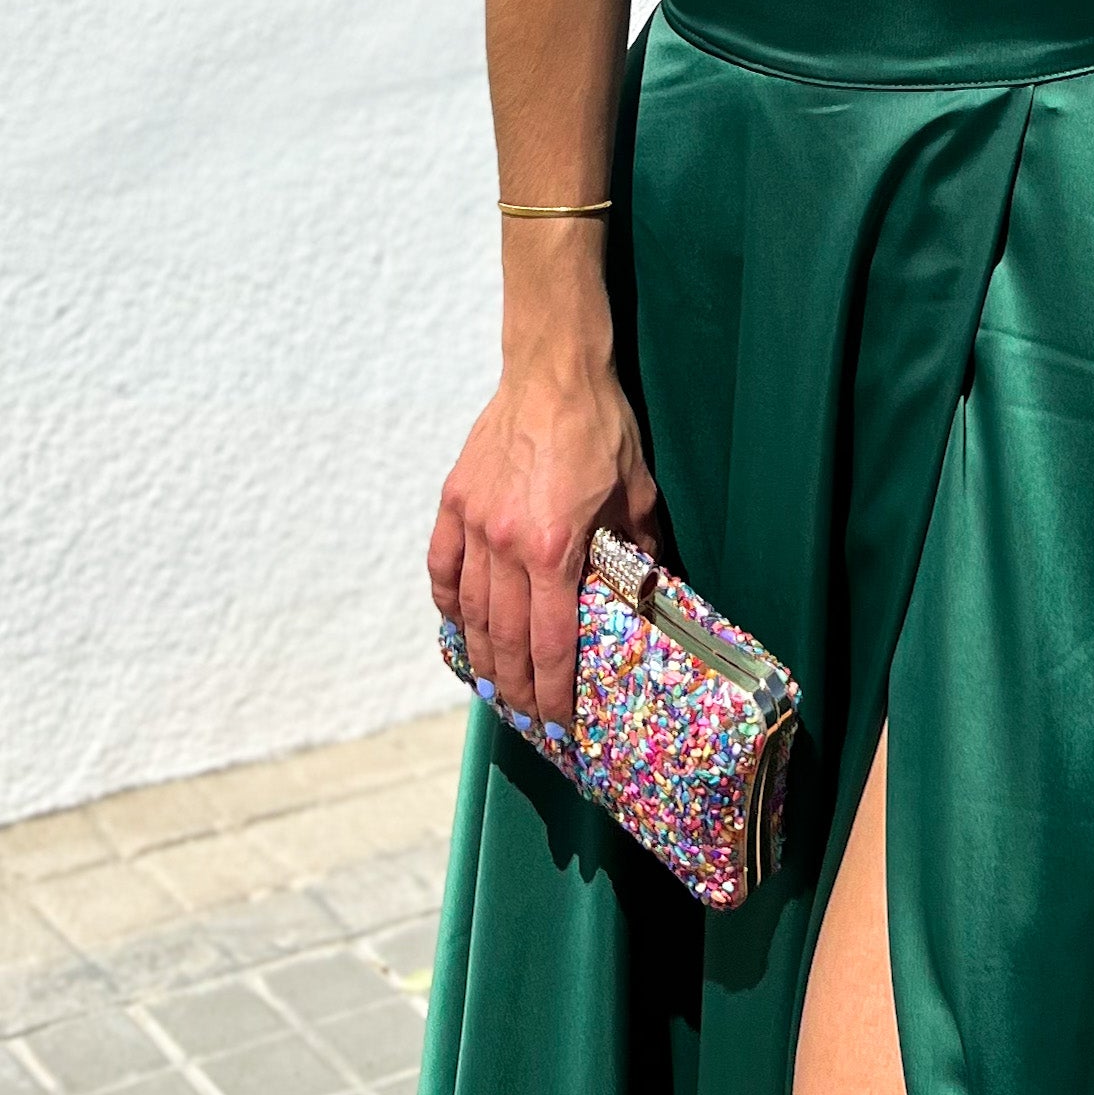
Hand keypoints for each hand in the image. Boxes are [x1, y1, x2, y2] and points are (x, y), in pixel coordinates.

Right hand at [427, 345, 660, 750]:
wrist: (553, 370)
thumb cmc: (601, 428)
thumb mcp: (636, 493)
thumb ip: (640, 549)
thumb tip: (652, 592)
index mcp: (554, 548)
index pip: (550, 642)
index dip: (553, 691)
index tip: (558, 725)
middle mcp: (506, 545)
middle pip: (504, 639)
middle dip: (517, 688)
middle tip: (526, 721)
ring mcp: (474, 523)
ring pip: (469, 611)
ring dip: (481, 657)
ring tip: (493, 689)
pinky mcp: (454, 501)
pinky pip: (441, 567)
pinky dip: (446, 604)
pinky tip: (457, 628)